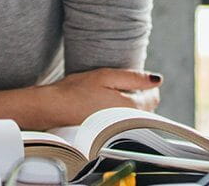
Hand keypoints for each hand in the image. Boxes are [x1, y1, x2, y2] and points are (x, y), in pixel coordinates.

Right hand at [38, 68, 161, 125]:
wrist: (52, 108)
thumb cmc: (76, 90)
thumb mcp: (106, 76)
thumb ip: (134, 78)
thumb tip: (157, 80)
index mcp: (130, 107)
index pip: (153, 97)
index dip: (145, 85)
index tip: (131, 79)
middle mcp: (127, 122)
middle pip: (145, 108)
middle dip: (138, 95)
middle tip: (118, 85)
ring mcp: (117, 129)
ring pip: (133, 115)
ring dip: (128, 104)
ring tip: (108, 94)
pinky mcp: (106, 133)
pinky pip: (121, 121)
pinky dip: (117, 112)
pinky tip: (101, 105)